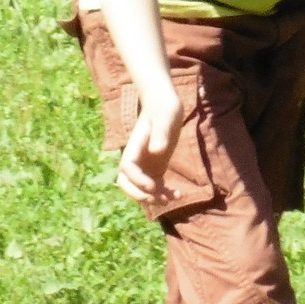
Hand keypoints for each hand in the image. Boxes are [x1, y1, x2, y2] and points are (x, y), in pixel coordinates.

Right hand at [116, 84, 187, 203]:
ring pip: (140, 187)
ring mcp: (145, 163)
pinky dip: (163, 193)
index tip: (152, 186)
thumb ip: (160, 134)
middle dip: (139, 194)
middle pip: (126, 182)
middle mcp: (136, 157)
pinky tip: (178, 194)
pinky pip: (154, 185)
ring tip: (173, 198)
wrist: (165, 104)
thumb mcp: (165, 119)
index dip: (136, 180)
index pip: (127, 167)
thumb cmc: (164, 108)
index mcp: (134, 146)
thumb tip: (156, 151)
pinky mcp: (155, 166)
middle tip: (159, 199)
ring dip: (152, 197)